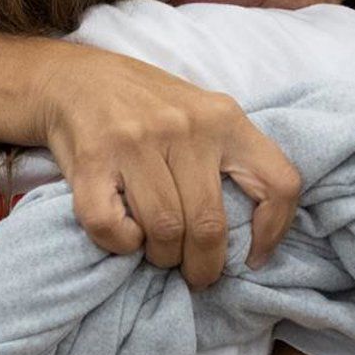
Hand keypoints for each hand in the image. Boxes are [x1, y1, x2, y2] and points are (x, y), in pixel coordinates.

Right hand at [33, 46, 300, 288]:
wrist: (74, 79)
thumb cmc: (148, 107)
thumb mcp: (202, 113)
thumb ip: (229, 156)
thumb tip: (251, 234)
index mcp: (224, 117)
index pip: (279, 182)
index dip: (274, 231)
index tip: (254, 257)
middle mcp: (185, 126)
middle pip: (209, 224)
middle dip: (204, 266)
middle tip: (196, 275)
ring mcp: (136, 141)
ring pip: (165, 230)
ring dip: (162, 257)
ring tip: (158, 252)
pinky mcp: (93, 160)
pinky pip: (114, 228)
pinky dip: (121, 245)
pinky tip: (125, 235)